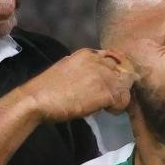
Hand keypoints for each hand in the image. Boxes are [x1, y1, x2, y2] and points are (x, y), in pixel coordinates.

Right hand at [21, 48, 135, 122]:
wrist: (37, 99)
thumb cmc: (47, 89)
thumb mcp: (67, 69)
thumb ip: (84, 70)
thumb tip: (93, 81)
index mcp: (87, 53)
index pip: (113, 58)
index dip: (116, 71)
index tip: (112, 83)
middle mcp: (98, 60)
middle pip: (124, 70)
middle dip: (121, 84)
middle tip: (114, 97)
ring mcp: (104, 75)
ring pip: (126, 84)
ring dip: (120, 96)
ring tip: (109, 106)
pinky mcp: (106, 91)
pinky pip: (123, 99)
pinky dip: (118, 107)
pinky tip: (107, 111)